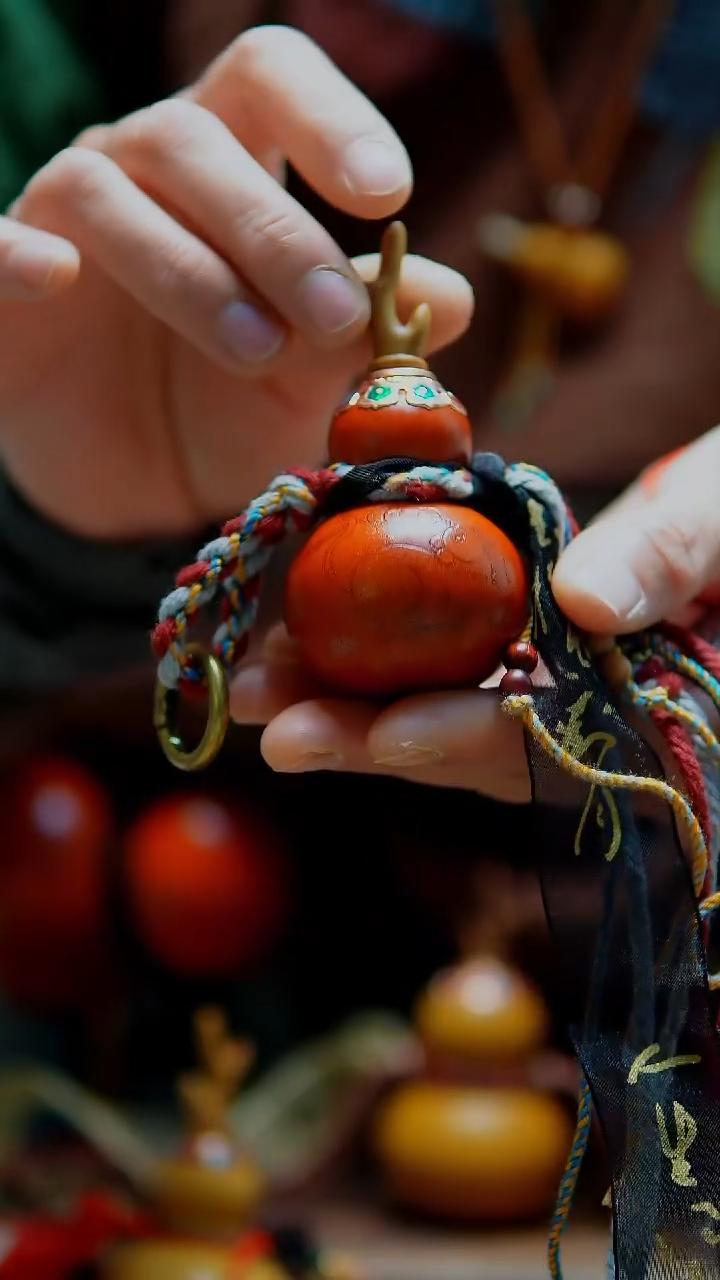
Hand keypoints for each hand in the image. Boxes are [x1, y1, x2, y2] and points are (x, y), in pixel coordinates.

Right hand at [0, 26, 472, 539]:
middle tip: (335, 315)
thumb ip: (368, 338)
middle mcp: (147, 170)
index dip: (329, 118)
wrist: (137, 487)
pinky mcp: (7, 282)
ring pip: (106, 191)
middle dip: (272, 226)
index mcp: (234, 164)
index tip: (388, 193)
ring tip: (259, 350)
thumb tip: (456, 299)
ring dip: (189, 269)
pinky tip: (59, 279)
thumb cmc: (234, 407)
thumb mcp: (312, 385)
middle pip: (195, 137)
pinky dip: (16, 254)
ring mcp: (64, 218)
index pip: (273, 81)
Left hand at [231, 427, 719, 799]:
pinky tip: (306, 648)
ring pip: (453, 720)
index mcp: (662, 702)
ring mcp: (561, 693)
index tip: (388, 732)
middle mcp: (604, 717)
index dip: (470, 740)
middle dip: (376, 740)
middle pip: (482, 752)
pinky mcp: (526, 658)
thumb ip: (676, 550)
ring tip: (262, 686)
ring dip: (356, 708)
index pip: (559, 743)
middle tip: (276, 727)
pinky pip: (449, 676)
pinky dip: (379, 664)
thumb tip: (590, 604)